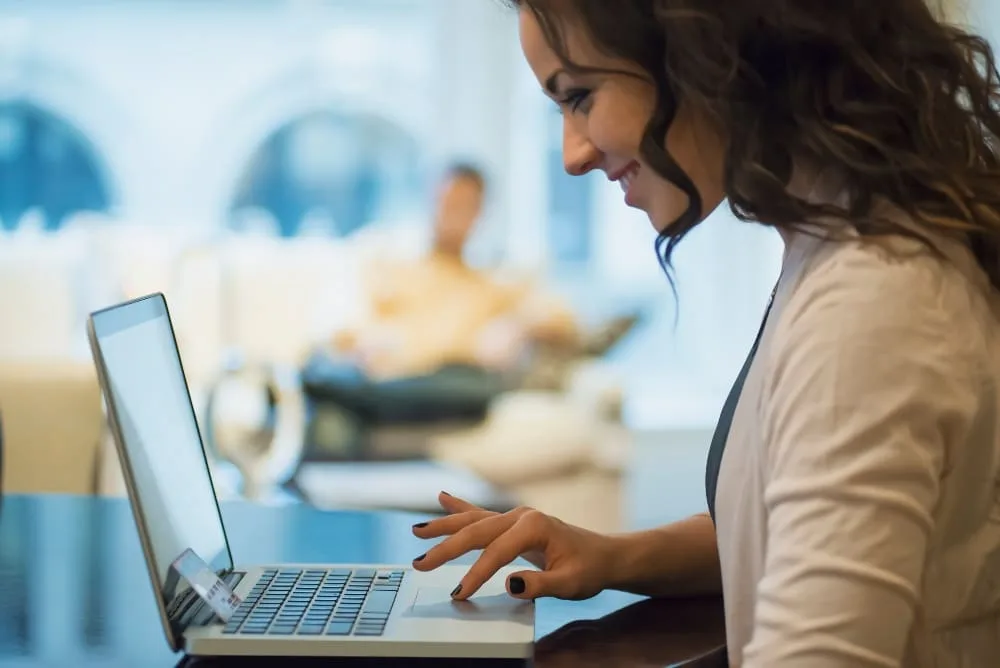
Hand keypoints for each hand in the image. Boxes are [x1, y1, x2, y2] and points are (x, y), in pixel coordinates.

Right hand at [411, 492, 616, 600]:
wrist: (603, 555)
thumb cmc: (589, 569)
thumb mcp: (570, 583)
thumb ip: (540, 584)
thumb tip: (509, 584)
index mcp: (534, 526)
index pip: (496, 553)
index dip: (476, 574)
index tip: (459, 593)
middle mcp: (521, 515)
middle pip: (476, 531)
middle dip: (445, 547)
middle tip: (419, 563)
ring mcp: (516, 516)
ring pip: (473, 520)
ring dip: (444, 526)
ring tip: (417, 531)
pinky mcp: (513, 522)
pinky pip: (481, 514)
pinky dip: (460, 507)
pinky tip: (442, 497)